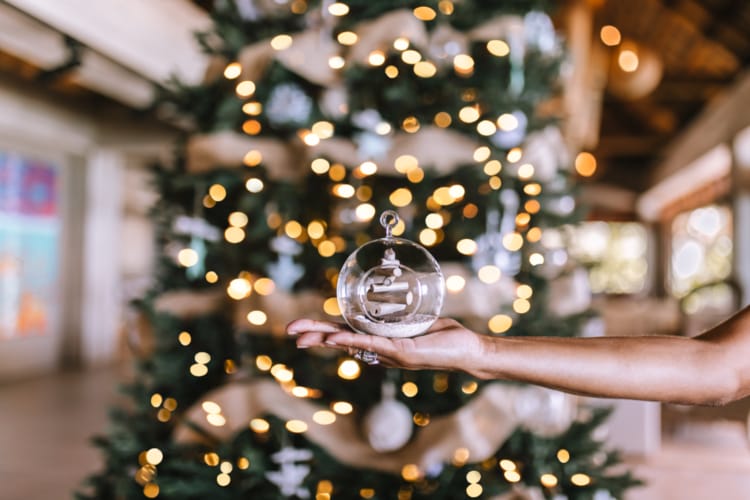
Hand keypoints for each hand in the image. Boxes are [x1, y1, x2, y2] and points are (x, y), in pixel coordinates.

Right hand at [286, 317, 485, 372]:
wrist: (468, 350)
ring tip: (302, 336)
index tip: (302, 328)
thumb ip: (403, 315)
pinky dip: (351, 341)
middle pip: (340, 341)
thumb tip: (393, 297)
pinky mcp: (402, 352)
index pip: (346, 334)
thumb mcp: (419, 321)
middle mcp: (381, 349)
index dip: (324, 331)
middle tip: (289, 332)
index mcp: (381, 340)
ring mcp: (389, 353)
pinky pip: (372, 344)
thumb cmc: (446, 336)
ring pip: (350, 343)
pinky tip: (334, 339)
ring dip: (324, 339)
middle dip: (314, 336)